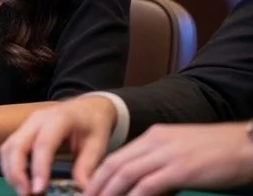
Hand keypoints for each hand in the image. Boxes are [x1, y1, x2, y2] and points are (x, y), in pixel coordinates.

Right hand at [0, 96, 115, 194]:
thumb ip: (87, 167)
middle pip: (17, 144)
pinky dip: (10, 167)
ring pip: (8, 147)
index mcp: (59, 118)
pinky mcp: (22, 131)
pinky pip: (9, 148)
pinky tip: (20, 181)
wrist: (87, 107)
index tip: (38, 190)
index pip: (43, 143)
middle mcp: (38, 119)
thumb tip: (81, 190)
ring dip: (10, 171)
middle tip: (25, 194)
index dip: (38, 167)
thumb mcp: (97, 144)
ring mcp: (27, 124)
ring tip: (23, 191)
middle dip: (17, 172)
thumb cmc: (92, 124)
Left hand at [85, 123, 252, 195]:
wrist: (246, 145)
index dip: (99, 176)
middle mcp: (156, 141)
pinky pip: (148, 185)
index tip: (88, 192)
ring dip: (109, 193)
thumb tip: (142, 184)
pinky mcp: (181, 169)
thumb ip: (160, 162)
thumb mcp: (182, 151)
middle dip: (97, 187)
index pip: (117, 157)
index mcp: (154, 136)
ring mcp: (167, 154)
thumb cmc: (218, 152)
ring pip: (126, 175)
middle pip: (115, 165)